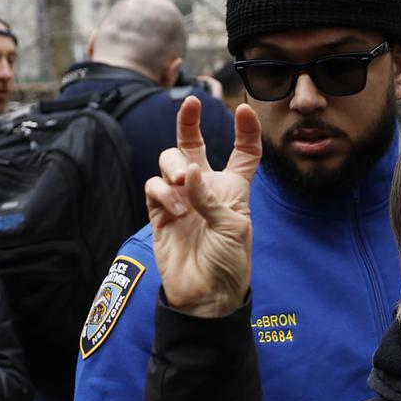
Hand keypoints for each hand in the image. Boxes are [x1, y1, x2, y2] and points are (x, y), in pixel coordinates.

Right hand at [145, 96, 260, 317]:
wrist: (205, 296)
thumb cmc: (229, 262)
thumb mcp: (233, 226)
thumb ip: (210, 196)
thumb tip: (187, 170)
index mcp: (234, 188)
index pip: (243, 153)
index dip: (246, 131)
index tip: (244, 109)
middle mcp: (206, 188)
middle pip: (194, 145)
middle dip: (189, 121)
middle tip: (190, 103)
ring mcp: (181, 198)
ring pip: (170, 161)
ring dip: (174, 166)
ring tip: (182, 183)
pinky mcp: (160, 213)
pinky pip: (154, 186)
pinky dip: (163, 192)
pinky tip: (175, 209)